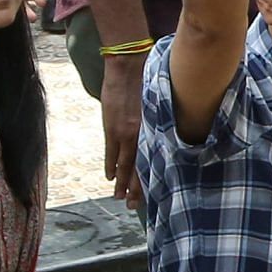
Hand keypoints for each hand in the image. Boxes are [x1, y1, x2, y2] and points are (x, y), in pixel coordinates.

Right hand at [100, 54, 144, 204]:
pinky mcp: (111, 128)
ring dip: (122, 183)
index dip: (152, 179)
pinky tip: (111, 178)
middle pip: (140, 169)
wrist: (129, 65)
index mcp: (156, 130)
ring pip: (124, 165)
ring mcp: (125, 133)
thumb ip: (157, 124)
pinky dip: (111, 167)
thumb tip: (160, 137)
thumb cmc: (149, 80)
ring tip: (119, 198)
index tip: (152, 194)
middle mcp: (143, 135)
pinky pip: (111, 154)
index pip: (154, 162)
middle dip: (136, 189)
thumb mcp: (158, 105)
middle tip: (134, 206)